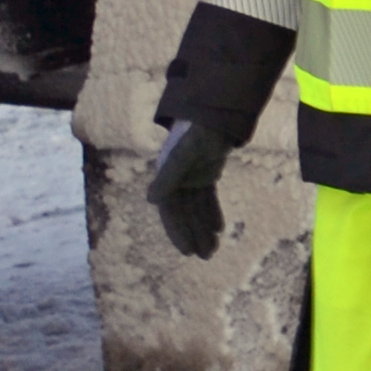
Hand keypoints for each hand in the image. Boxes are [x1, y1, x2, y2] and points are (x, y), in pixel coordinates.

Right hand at [141, 118, 228, 262]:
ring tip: (214, 249)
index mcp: (166, 179)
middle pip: (185, 215)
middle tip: (206, 256)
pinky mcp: (205, 175)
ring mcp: (190, 179)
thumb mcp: (183, 154)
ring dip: (204, 228)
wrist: (214, 114)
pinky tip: (219, 229)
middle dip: (194, 235)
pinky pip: (207, 199)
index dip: (178, 232)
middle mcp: (175, 182)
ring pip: (197, 210)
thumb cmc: (196, 133)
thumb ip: (169, 176)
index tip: (187, 251)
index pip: (170, 212)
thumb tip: (151, 200)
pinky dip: (212, 214)